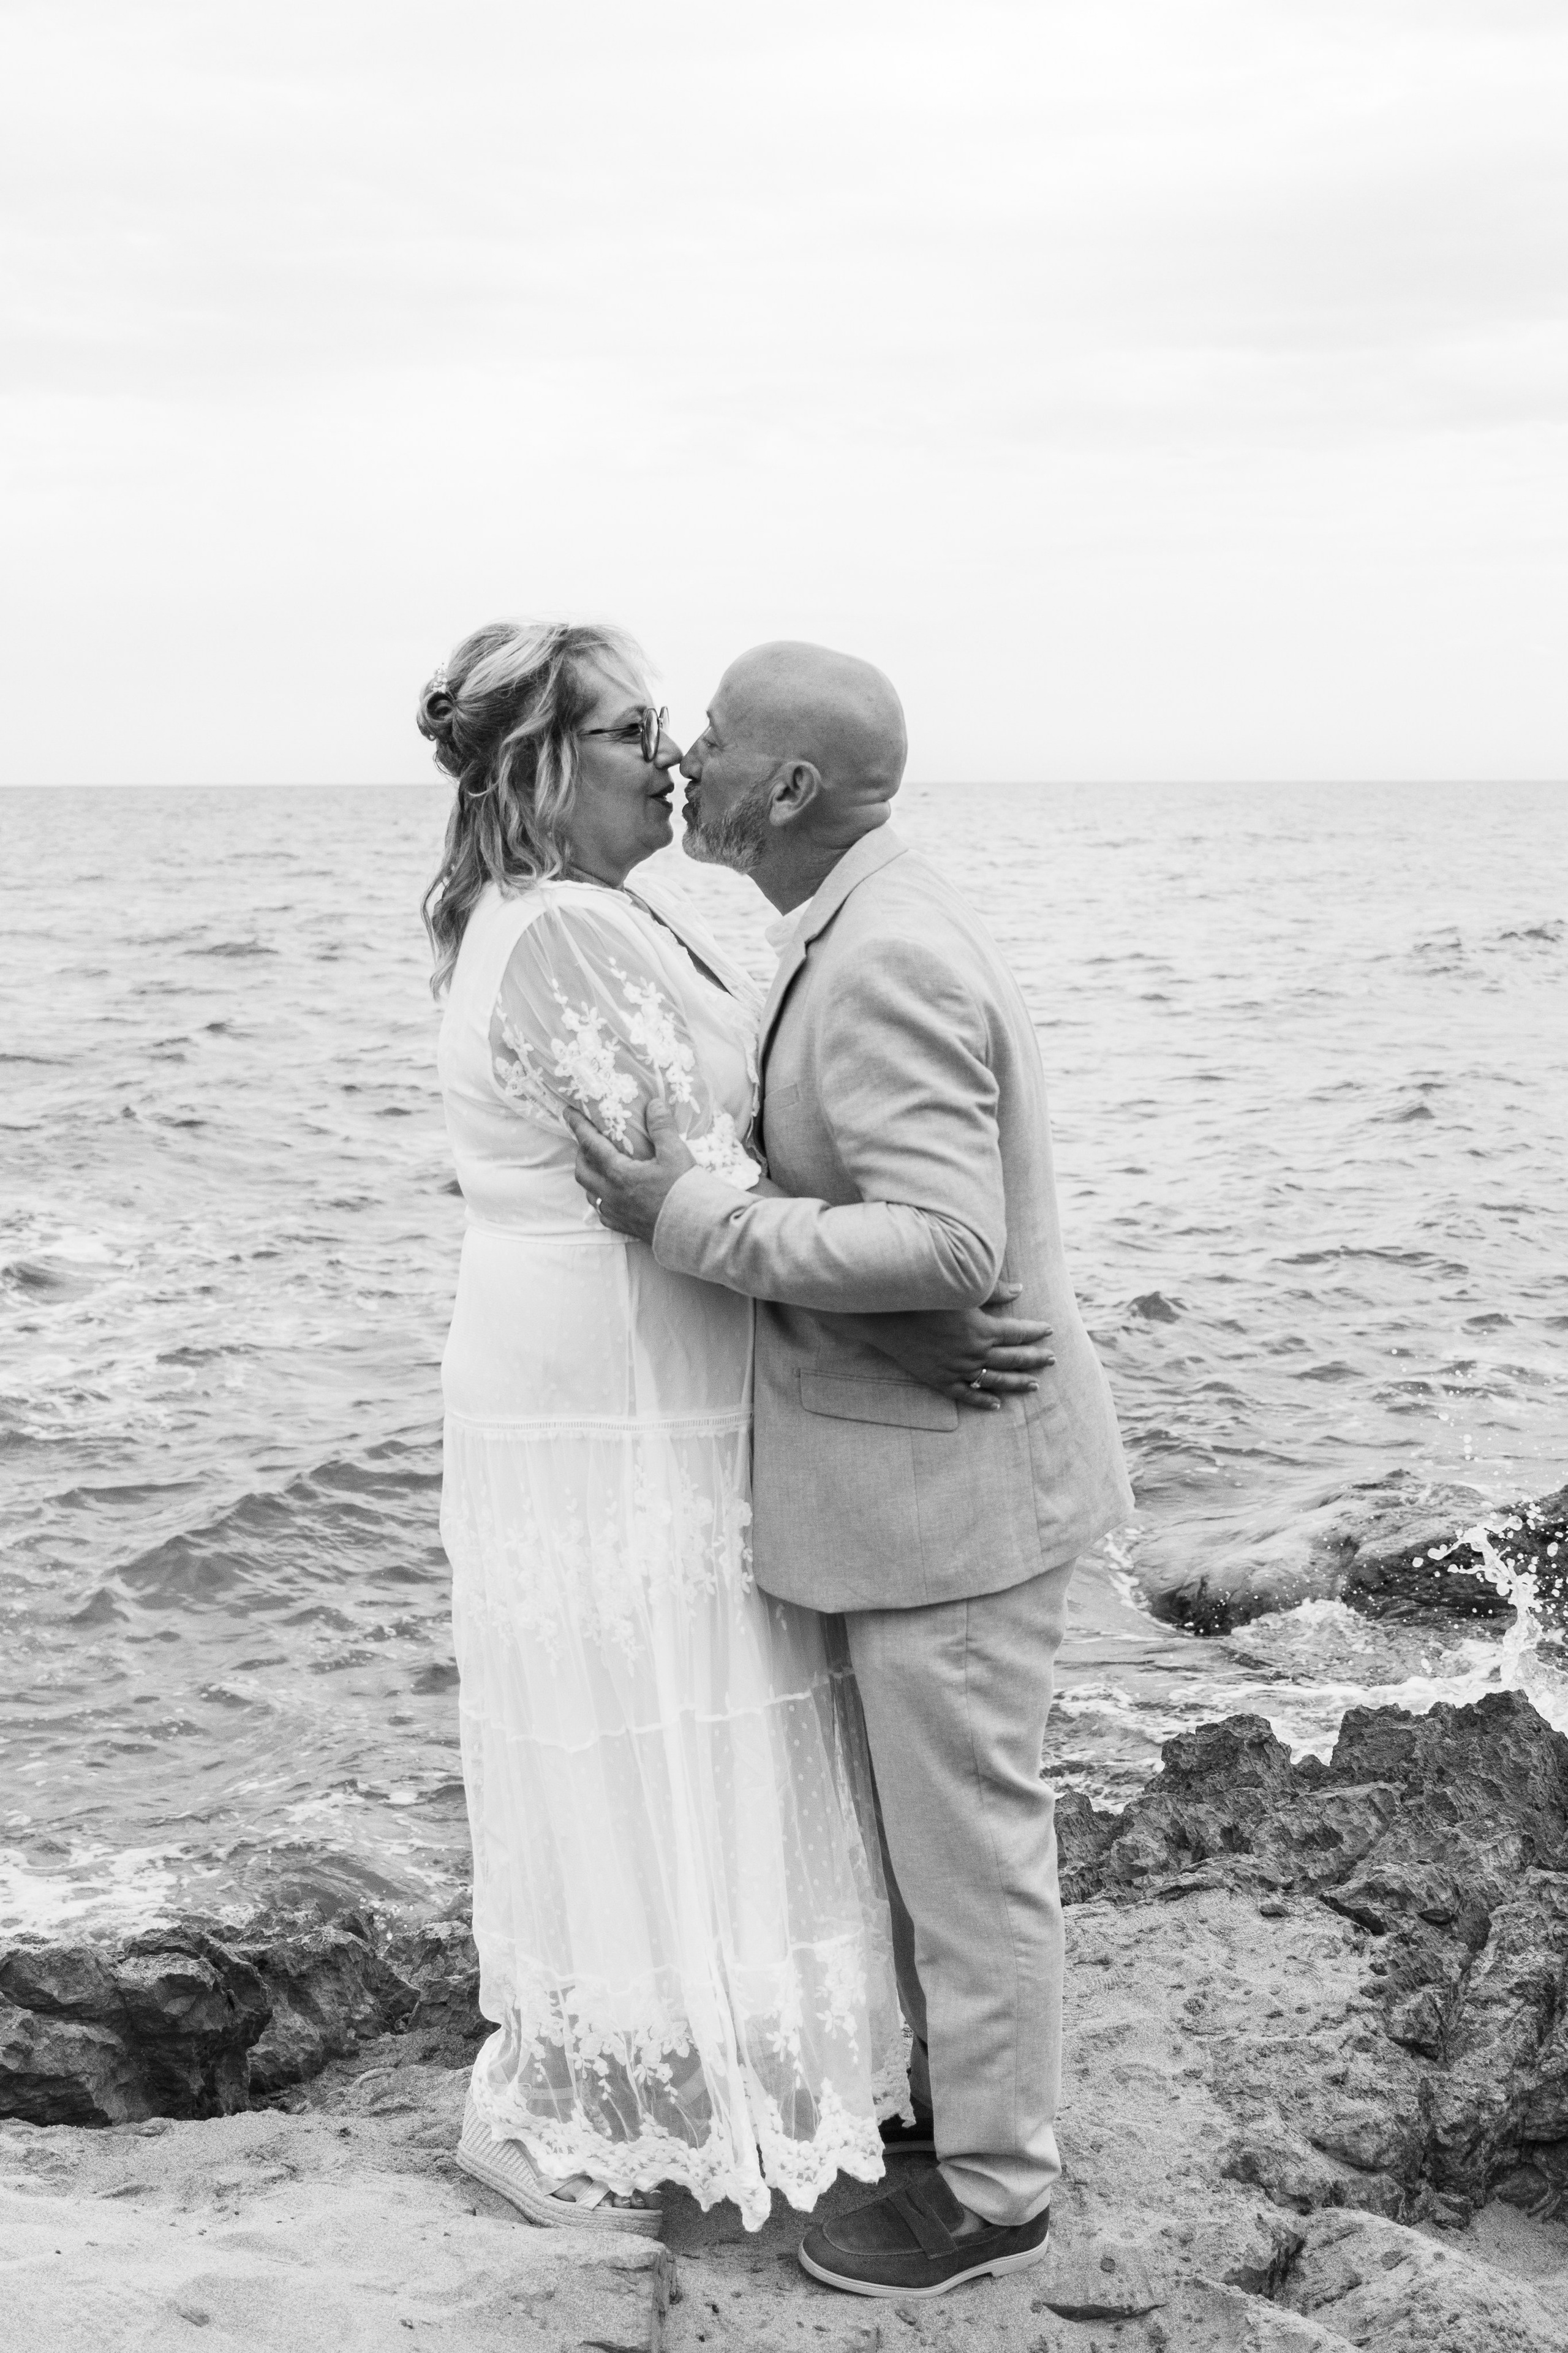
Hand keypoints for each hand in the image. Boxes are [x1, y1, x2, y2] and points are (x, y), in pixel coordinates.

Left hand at [566, 1099, 696, 1243]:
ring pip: (590, 1193)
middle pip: (583, 1171)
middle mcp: (611, 1195)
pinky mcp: (624, 1226)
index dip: (579, 1126)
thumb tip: (654, 1105)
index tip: (568, 1113)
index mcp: (619, 1174)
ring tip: (597, 1167)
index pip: (591, 1145)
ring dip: (589, 1177)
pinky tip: (610, 1196)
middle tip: (586, 1142)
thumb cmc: (683, 1191)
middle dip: (580, 1154)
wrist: (694, 1229)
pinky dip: (601, 1200)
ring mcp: (616, 1213)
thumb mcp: (675, 1153)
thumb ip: (662, 1127)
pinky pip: (602, 1213)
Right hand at [854, 1282, 1053, 1412]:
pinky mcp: (941, 1380)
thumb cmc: (924, 1298)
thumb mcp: (961, 1291)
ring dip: (1018, 1382)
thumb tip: (1021, 1289)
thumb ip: (993, 1291)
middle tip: (1051, 1359)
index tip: (1049, 1330)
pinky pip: (967, 1395)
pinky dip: (983, 1400)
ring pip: (996, 1380)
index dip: (1036, 1331)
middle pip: (1013, 1358)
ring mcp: (958, 1370)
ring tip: (1035, 1384)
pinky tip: (997, 1404)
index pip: (1019, 1332)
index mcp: (983, 1329)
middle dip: (1035, 1358)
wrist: (887, 1318)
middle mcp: (975, 1353)